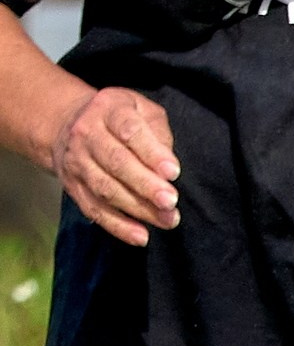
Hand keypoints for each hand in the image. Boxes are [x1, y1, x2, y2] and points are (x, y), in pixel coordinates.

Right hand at [52, 87, 179, 246]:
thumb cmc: (120, 117)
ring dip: (137, 208)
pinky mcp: (73, 186)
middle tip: (171, 202)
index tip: (174, 172)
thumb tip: (169, 168)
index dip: (151, 152)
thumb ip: (158, 132)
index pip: (129, 130)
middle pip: (116, 162)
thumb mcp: (142, 109)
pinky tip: (141, 236)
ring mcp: (76, 161)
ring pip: (105, 188)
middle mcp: (86, 134)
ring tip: (167, 220)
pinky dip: (117, 226)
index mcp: (108, 109)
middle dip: (145, 185)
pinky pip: (93, 209)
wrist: (67, 123)